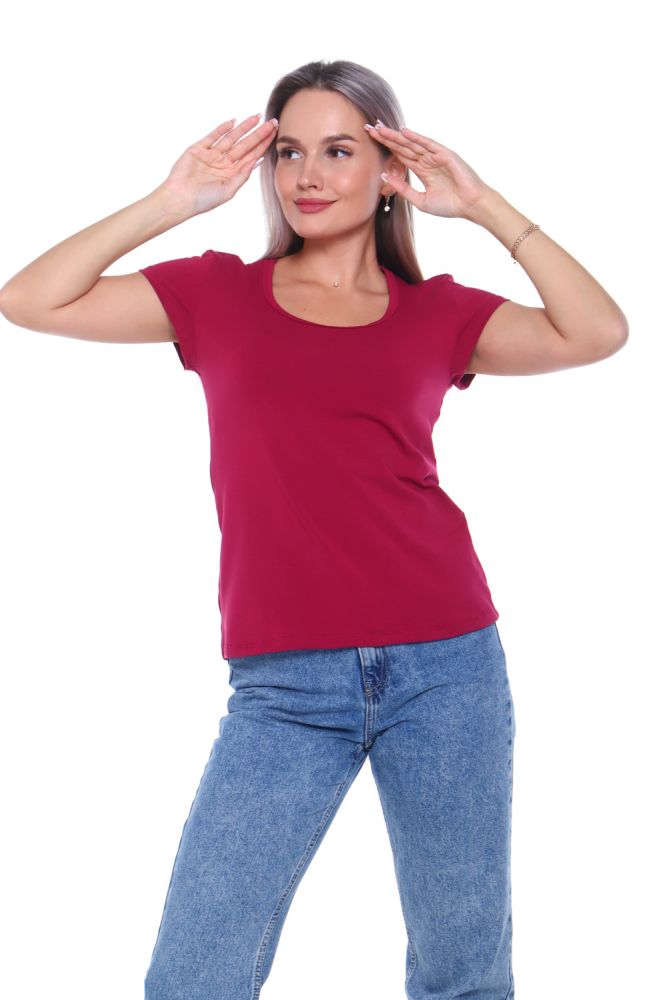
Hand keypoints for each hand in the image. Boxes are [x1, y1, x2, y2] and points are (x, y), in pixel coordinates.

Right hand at [158, 114, 277, 217]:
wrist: (180, 198)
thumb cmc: (204, 200)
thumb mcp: (228, 190)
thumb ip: (242, 175)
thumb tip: (257, 161)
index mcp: (232, 174)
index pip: (252, 156)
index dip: (263, 145)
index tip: (275, 134)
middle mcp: (224, 163)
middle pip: (245, 144)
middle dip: (258, 133)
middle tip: (272, 122)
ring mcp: (211, 155)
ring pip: (231, 138)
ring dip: (244, 127)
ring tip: (256, 117)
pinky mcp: (198, 149)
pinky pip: (213, 136)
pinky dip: (222, 128)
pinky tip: (233, 122)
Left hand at [366, 123, 493, 220]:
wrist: (470, 206)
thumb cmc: (450, 205)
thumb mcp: (420, 201)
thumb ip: (403, 189)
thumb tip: (385, 176)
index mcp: (421, 169)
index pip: (400, 155)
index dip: (386, 147)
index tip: (371, 140)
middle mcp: (427, 160)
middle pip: (402, 146)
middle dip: (386, 138)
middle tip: (369, 128)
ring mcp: (435, 156)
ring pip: (412, 143)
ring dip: (396, 136)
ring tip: (380, 128)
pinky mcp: (445, 155)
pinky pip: (428, 144)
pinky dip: (416, 138)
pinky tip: (403, 132)